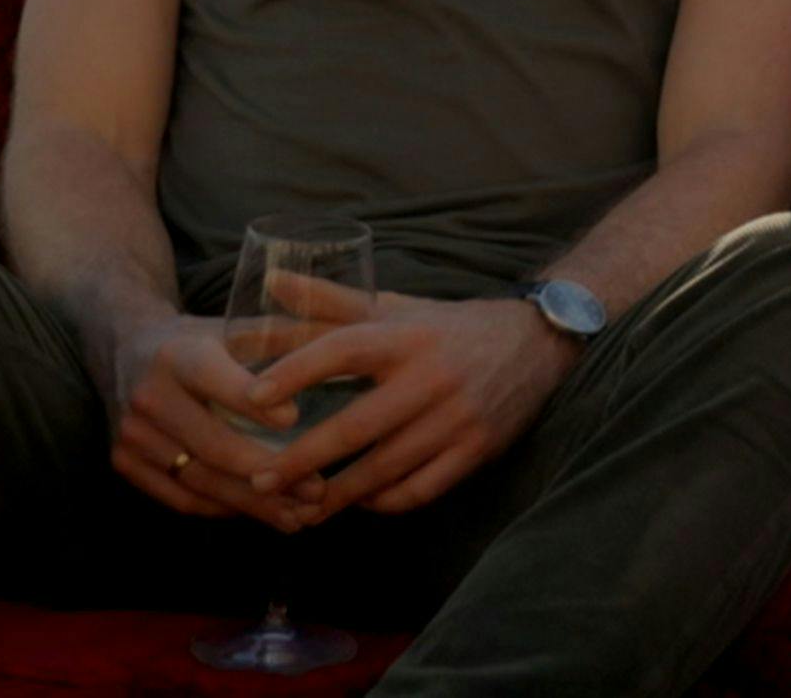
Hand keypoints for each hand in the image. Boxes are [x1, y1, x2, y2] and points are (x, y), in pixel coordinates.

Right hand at [98, 314, 317, 528]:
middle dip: (270, 471)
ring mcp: (131, 434)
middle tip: (318, 489)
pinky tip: (262, 512)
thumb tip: (344, 346)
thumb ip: (280, 335)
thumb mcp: (232, 324)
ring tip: (300, 514)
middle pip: (213, 445)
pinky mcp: (123, 463)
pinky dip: (224, 509)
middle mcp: (148, 395)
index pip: (216, 381)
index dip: (253, 404)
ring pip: (200, 480)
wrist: (125, 345)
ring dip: (253, 504)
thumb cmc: (200, 337)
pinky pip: (181, 498)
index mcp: (177, 354)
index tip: (295, 420)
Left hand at [234, 278, 574, 525]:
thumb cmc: (449, 327)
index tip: (252, 397)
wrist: (539, 342)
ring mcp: (458, 417)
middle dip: (303, 458)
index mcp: (408, 335)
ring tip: (300, 508)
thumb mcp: (396, 308)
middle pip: (357, 425)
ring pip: (386, 468)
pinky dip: (385, 502)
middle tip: (259, 480)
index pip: (344, 348)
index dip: (296, 370)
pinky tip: (362, 502)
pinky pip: (421, 489)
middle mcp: (433, 376)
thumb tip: (269, 280)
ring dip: (337, 494)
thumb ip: (330, 302)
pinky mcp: (478, 449)